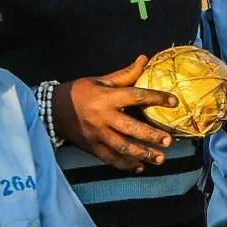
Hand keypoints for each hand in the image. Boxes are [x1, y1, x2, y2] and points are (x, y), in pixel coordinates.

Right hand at [58, 56, 176, 171]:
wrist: (52, 110)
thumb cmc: (80, 92)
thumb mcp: (101, 80)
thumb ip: (125, 74)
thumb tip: (145, 59)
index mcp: (107, 98)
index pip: (135, 96)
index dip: (155, 98)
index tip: (174, 101)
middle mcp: (103, 117)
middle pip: (130, 128)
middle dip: (150, 135)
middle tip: (169, 141)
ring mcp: (97, 134)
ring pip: (122, 147)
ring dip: (142, 154)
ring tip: (161, 159)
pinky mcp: (92, 147)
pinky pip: (110, 159)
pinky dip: (125, 165)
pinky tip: (140, 168)